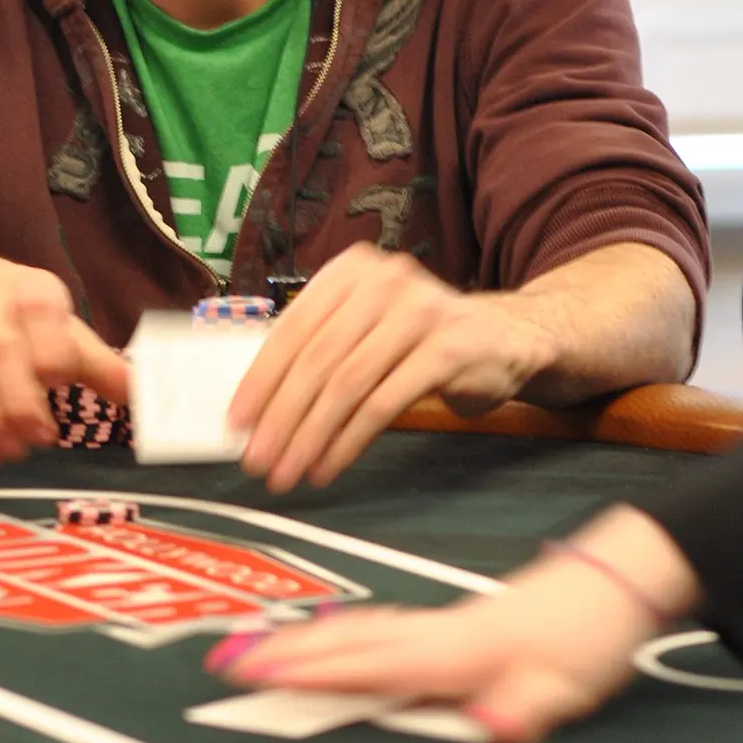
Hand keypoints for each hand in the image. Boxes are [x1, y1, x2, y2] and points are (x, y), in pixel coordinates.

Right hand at [0, 254, 129, 463]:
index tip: (58, 396)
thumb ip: (99, 365)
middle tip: (34, 442)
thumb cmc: (13, 318)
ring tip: (5, 453)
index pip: (43, 317)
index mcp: (32, 286)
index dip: (51, 358)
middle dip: (18, 402)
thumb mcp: (60, 332)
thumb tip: (143, 396)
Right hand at [206, 506, 700, 742]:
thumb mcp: (568, 687)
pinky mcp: (447, 626)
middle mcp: (436, 634)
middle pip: (345, 642)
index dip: (310, 672)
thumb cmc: (590, 639)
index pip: (369, 664)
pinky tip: (320, 638)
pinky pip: (375, 628)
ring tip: (245, 652)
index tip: (256, 675)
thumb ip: (524, 709)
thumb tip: (489, 727)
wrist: (617, 582)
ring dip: (298, 641)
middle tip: (222, 666)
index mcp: (455, 653)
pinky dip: (334, 632)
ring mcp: (438, 625)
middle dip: (281, 654)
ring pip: (354, 630)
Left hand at [230, 244, 554, 492]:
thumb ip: (319, 351)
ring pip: (347, 385)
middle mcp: (384, 282)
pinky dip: (349, 441)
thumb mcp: (367, 329)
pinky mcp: (447, 350)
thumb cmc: (421, 340)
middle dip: (280, 417)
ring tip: (289, 471)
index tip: (236, 423)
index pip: (293, 328)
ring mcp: (419, 313)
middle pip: (317, 359)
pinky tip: (329, 466)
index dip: (260, 379)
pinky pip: (384, 404)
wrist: (505, 339)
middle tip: (258, 460)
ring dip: (310, 436)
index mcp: (352, 271)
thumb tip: (256, 410)